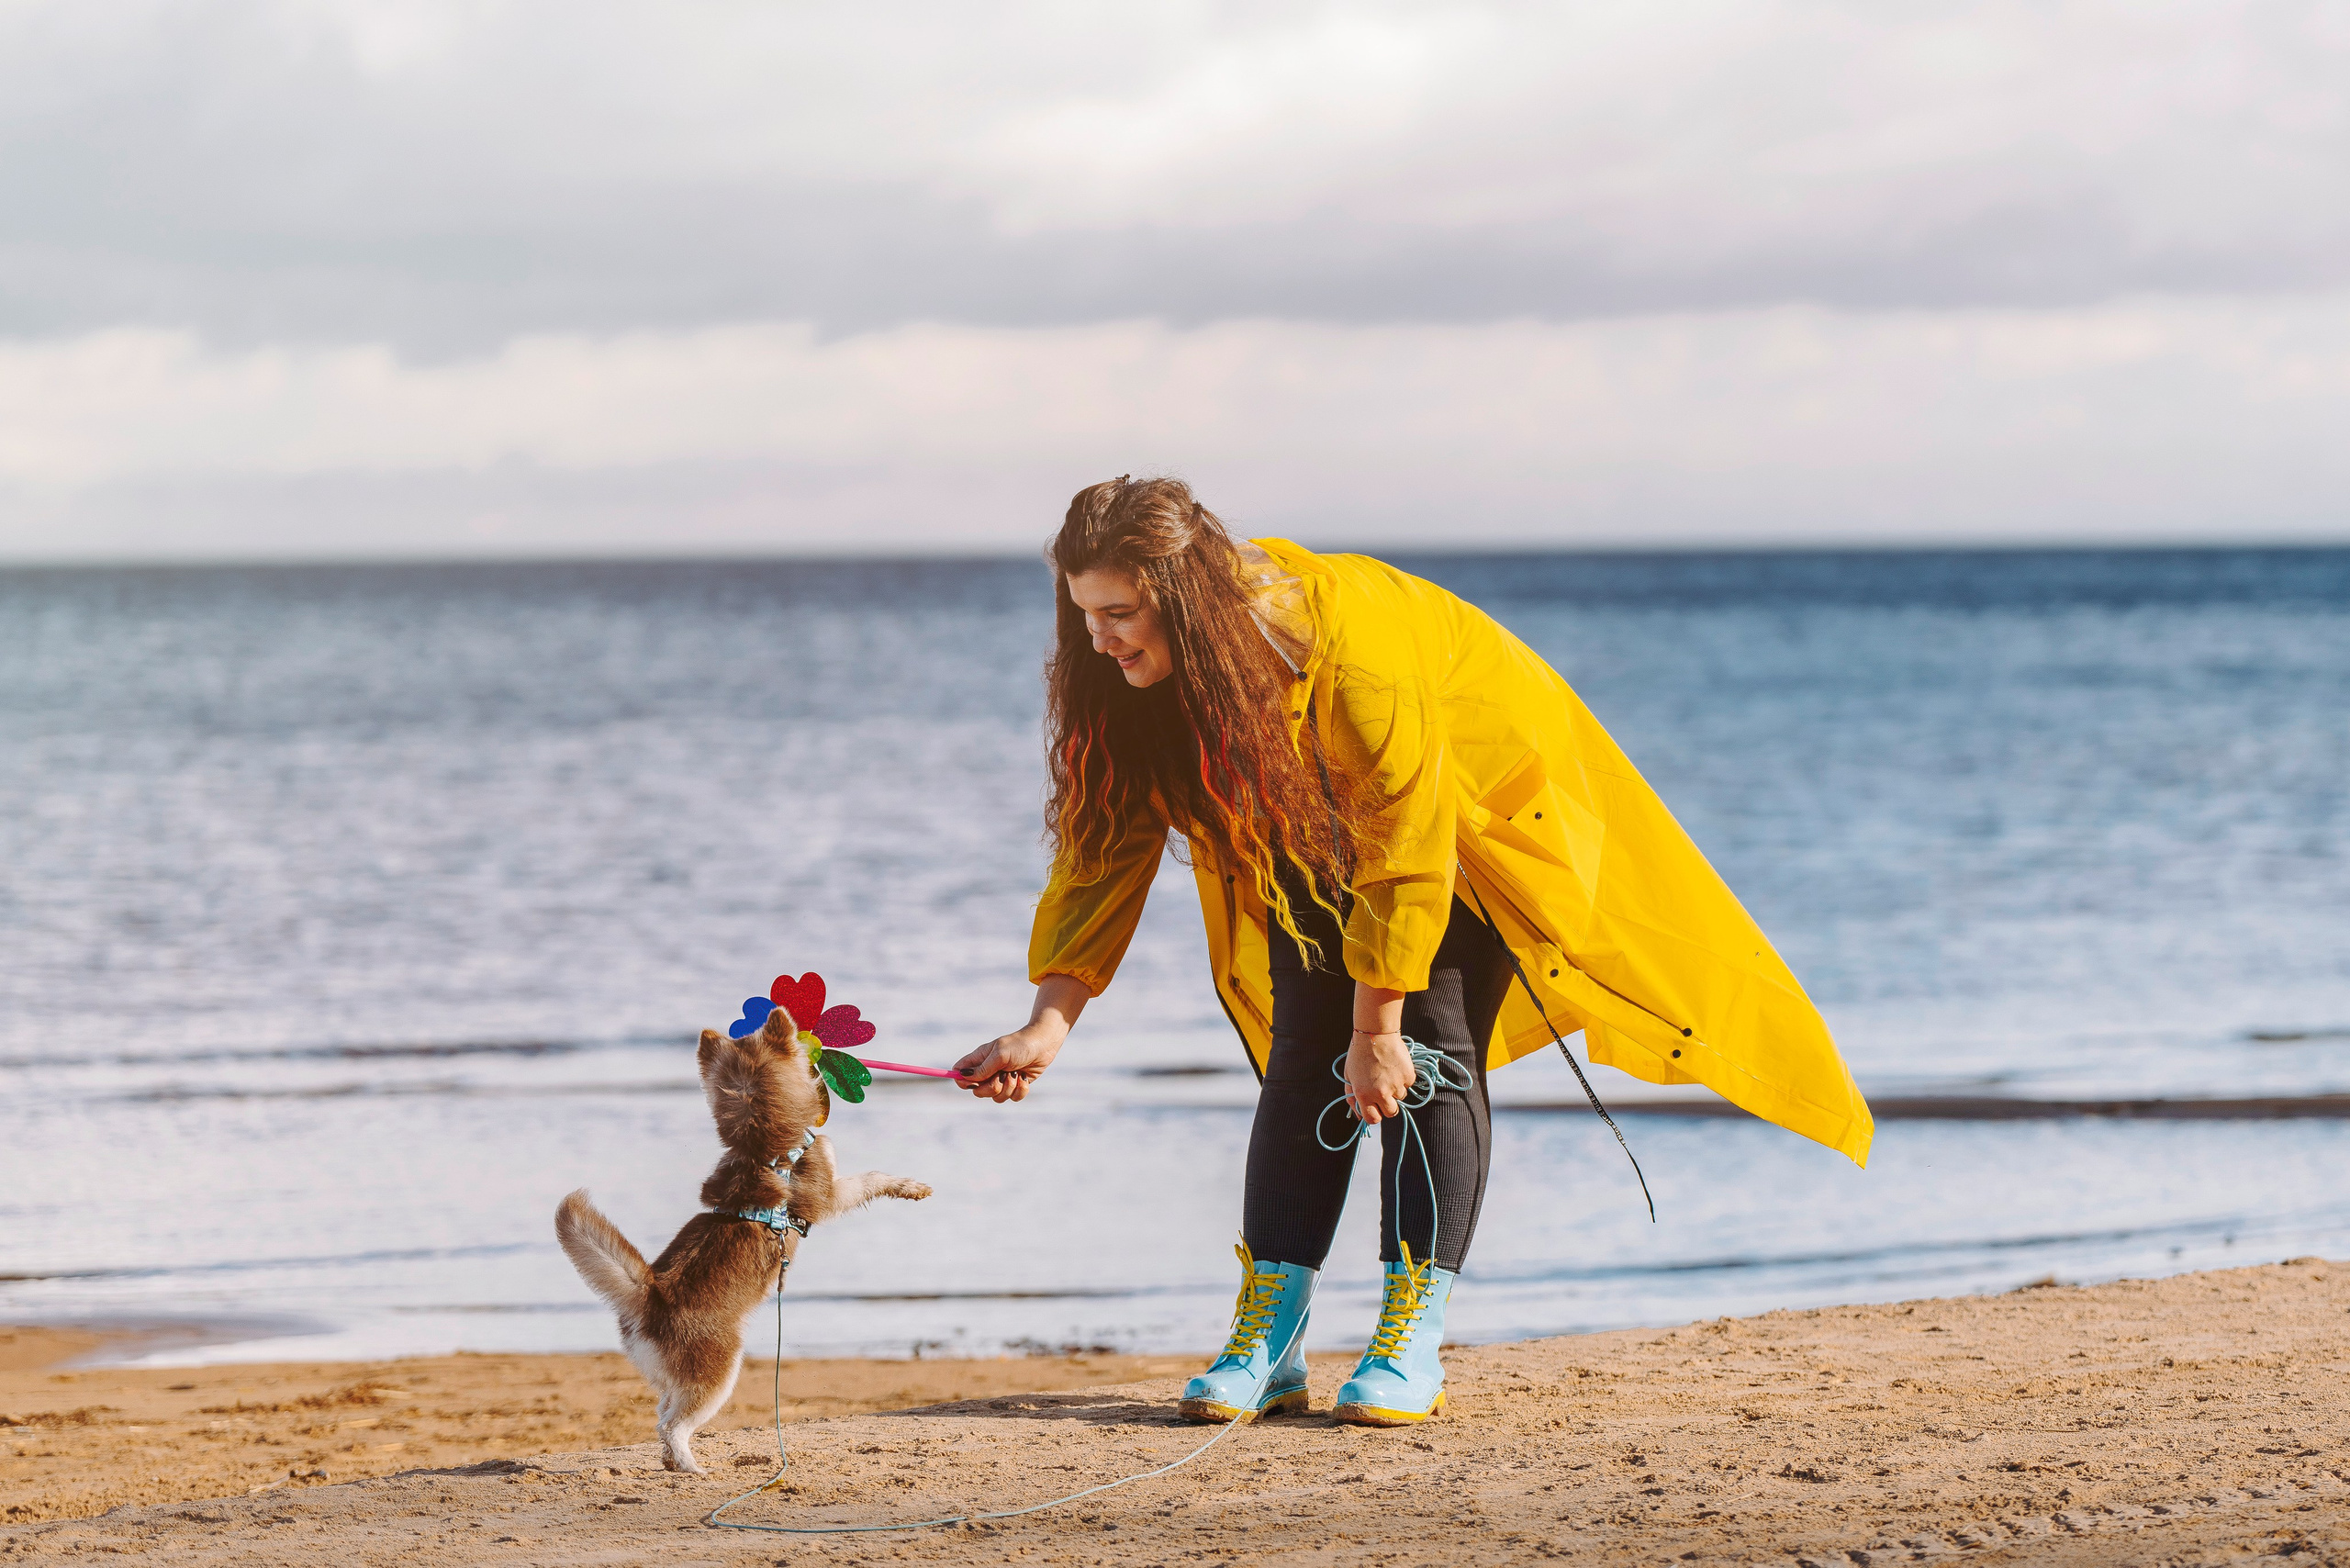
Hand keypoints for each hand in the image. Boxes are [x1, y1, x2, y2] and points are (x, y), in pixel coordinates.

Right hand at [955, 974, 1088, 1103]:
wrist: (1044, 1044)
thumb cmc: (1020, 1044)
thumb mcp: (1000, 1054)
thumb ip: (983, 1068)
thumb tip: (965, 1077)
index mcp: (980, 1059)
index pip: (960, 1073)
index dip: (963, 1081)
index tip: (974, 1082)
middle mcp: (988, 1071)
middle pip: (978, 1092)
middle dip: (991, 1088)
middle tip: (1002, 1076)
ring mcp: (1002, 1079)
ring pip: (996, 1097)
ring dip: (1008, 1088)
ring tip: (1016, 1074)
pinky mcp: (1015, 1086)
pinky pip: (1012, 1099)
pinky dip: (1020, 1090)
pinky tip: (1024, 1078)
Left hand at [1344, 1029, 1414, 1123]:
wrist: (1375, 1034)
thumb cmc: (1359, 1054)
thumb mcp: (1349, 1077)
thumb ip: (1352, 1098)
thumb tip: (1358, 1116)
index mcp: (1364, 1095)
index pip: (1373, 1119)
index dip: (1375, 1115)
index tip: (1375, 1108)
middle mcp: (1381, 1093)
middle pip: (1391, 1112)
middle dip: (1388, 1105)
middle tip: (1383, 1091)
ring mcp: (1396, 1085)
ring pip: (1400, 1097)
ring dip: (1395, 1090)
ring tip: (1387, 1072)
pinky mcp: (1408, 1076)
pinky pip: (1408, 1084)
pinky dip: (1403, 1078)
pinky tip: (1394, 1066)